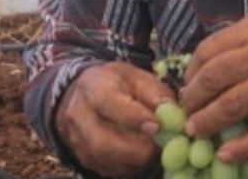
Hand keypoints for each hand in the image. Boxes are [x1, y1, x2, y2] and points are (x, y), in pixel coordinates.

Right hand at [55, 62, 174, 177]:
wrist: (90, 94)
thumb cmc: (121, 84)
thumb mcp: (139, 78)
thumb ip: (155, 94)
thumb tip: (170, 114)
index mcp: (92, 85)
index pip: (107, 102)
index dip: (132, 117)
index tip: (157, 126)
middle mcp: (78, 113)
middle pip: (101, 141)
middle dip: (136, 149)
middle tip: (161, 146)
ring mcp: (77, 138)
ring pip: (105, 159)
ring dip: (135, 160)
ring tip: (155, 150)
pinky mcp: (84, 157)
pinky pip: (108, 169)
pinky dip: (131, 166)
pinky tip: (144, 156)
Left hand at [180, 9, 247, 162]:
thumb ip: (247, 37)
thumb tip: (214, 58)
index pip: (210, 50)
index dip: (193, 70)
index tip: (188, 84)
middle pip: (215, 78)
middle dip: (193, 98)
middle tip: (186, 110)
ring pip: (232, 105)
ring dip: (207, 121)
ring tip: (196, 130)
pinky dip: (241, 147)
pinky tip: (226, 155)